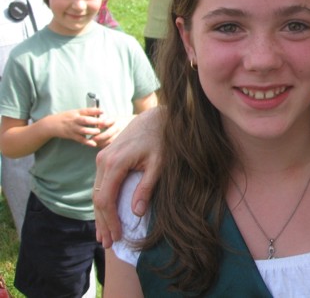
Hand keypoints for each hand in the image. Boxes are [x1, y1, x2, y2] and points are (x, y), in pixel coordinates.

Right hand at [48, 107, 103, 145]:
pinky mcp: (71, 135)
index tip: (103, 111)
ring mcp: (73, 128)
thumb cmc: (65, 117)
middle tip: (104, 123)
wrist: (51, 124)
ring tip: (99, 132)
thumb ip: (84, 113)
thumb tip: (98, 111)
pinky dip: (87, 142)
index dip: (95, 110)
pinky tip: (93, 144)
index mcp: (76, 113)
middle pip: (85, 120)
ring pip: (83, 130)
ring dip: (92, 131)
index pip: (87, 110)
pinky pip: (80, 139)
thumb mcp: (74, 112)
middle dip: (95, 121)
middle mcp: (75, 120)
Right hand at [93, 108, 163, 247]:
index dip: (110, 221)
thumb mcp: (159, 163)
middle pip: (98, 199)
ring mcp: (102, 158)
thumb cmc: (161, 140)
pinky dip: (102, 202)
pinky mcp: (105, 158)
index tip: (117, 237)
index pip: (106, 200)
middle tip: (108, 243)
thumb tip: (136, 213)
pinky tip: (104, 214)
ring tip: (104, 235)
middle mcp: (103, 161)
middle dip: (103, 223)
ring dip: (100, 215)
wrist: (155, 117)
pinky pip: (100, 184)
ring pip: (96, 192)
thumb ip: (146, 187)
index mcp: (115, 163)